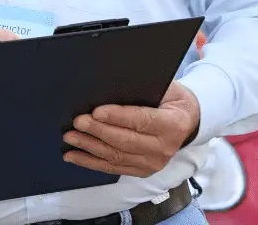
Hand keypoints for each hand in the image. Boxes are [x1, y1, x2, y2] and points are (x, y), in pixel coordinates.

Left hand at [62, 80, 200, 177]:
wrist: (187, 122)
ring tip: (71, 138)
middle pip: (124, 141)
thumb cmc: (172, 100)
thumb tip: (110, 87)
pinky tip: (75, 155)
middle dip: (98, 131)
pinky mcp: (141, 171)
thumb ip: (144, 89)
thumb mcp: (167, 88)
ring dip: (89, 147)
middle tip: (78, 123)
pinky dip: (91, 162)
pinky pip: (113, 168)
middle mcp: (163, 148)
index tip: (96, 112)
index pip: (141, 121)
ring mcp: (152, 163)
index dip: (117, 117)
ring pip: (115, 156)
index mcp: (172, 124)